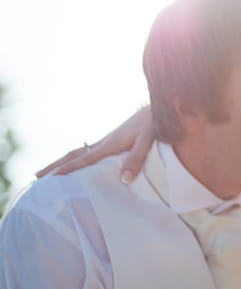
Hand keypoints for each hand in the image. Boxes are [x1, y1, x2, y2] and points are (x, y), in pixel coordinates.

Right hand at [35, 106, 154, 182]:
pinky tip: (77, 163)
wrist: (156, 108)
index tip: (52, 179)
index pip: (84, 159)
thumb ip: (136, 158)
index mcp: (109, 145)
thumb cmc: (152, 125)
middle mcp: (103, 143)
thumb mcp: (146, 141)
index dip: (69, 169)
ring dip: (63, 162)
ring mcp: (106, 141)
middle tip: (36, 177)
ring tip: (49, 172)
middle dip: (56, 165)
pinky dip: (77, 159)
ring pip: (79, 152)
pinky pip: (88, 152)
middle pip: (74, 155)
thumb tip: (124, 179)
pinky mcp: (111, 140)